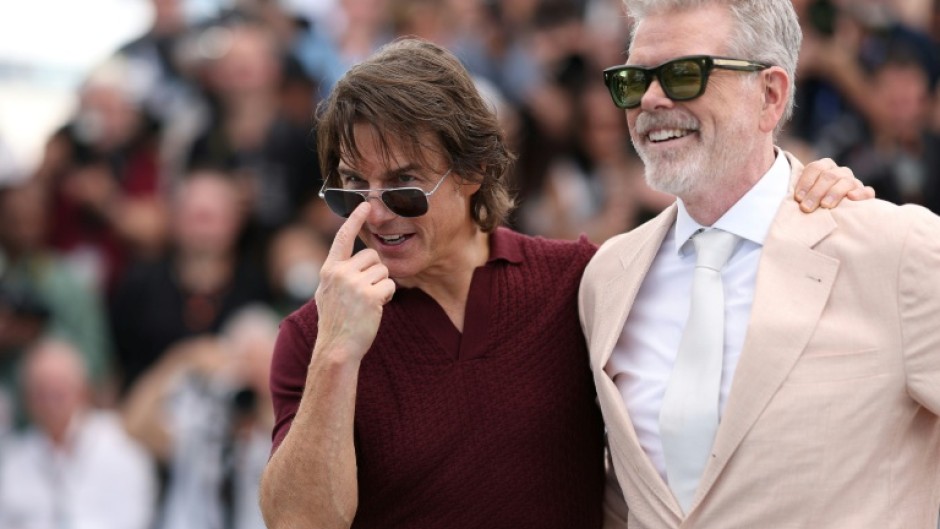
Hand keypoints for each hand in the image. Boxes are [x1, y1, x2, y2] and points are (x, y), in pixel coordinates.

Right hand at [313, 203, 394, 361]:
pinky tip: (376, 309)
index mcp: (329, 270)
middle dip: (375, 272)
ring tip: (368, 302)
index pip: (342, 238)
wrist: (336, 348)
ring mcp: (354, 283)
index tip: (365, 204)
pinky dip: (388, 296)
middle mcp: (340, 272)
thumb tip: (352, 259)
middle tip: (366, 292)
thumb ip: (338, 273)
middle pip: (372, 256)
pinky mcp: (370, 295)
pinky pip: (390, 285)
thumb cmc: (335, 322)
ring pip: (383, 270)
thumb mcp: (328, 292)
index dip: (355, 220)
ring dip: (382, 285)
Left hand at [794, 158, 874, 211]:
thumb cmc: (813, 203)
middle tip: (806, 208)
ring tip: (825, 205)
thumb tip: (791, 199)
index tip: (798, 198)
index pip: (815, 168)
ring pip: (846, 181)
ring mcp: (853, 182)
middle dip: (816, 192)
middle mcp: (839, 172)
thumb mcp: (804, 195)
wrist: (832, 212)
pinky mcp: (865, 194)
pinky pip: (866, 191)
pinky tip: (851, 198)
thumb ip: (799, 193)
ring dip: (834, 193)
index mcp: (824, 167)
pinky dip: (860, 193)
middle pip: (829, 176)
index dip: (806, 182)